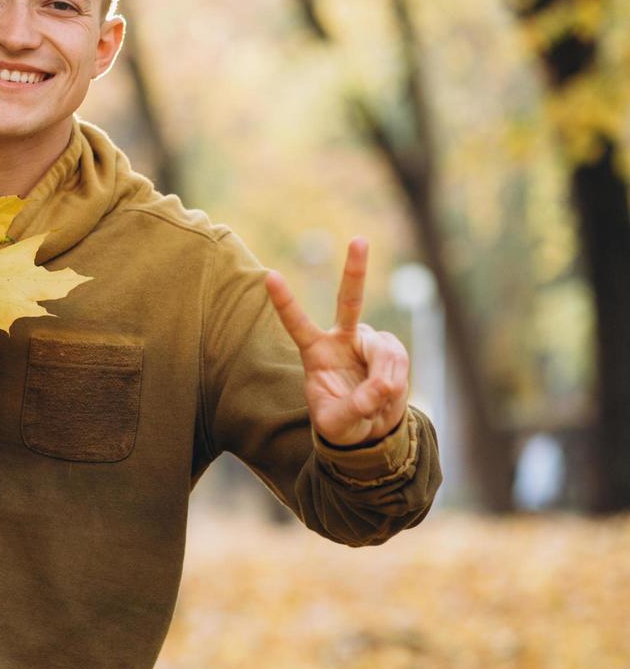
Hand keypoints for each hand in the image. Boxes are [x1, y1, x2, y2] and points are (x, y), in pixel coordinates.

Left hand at [263, 237, 409, 447]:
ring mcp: (369, 341)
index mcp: (316, 351)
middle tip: (358, 240)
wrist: (370, 428)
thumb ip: (353, 408)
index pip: (297, 324)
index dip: (285, 302)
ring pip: (384, 352)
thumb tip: (379, 389)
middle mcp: (342, 338)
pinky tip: (388, 394)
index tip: (269, 275)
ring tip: (376, 400)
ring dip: (384, 380)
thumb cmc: (342, 423)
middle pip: (350, 300)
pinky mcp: (391, 350)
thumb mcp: (337, 424)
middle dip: (356, 270)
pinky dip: (395, 383)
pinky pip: (398, 362)